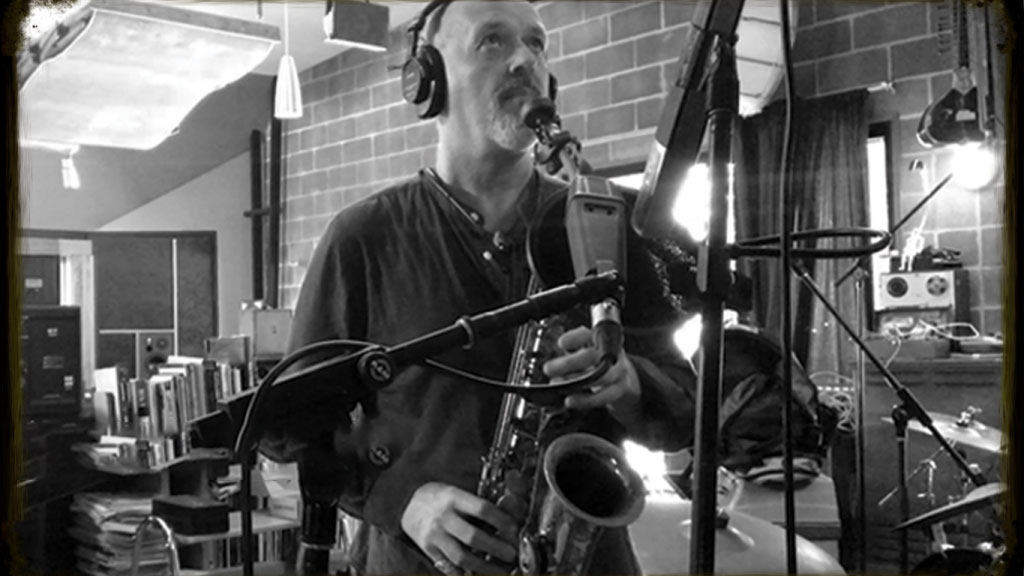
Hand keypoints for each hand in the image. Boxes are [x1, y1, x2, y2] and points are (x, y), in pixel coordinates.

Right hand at [400, 482, 517, 574]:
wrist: (409, 503)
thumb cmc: (441, 498)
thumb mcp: (458, 493)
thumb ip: (479, 505)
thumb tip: (510, 516)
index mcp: (453, 497)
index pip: (482, 508)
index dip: (502, 520)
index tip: (514, 529)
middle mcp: (443, 517)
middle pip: (473, 536)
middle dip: (497, 548)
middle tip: (511, 554)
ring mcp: (434, 535)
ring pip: (462, 557)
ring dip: (485, 567)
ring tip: (500, 570)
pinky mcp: (428, 550)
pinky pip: (449, 566)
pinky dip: (465, 573)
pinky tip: (479, 573)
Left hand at [542, 326, 641, 425]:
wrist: (622, 375)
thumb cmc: (595, 359)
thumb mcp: (583, 349)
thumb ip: (569, 353)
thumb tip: (553, 366)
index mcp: (598, 338)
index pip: (587, 334)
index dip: (575, 338)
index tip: (562, 343)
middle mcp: (609, 352)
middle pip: (591, 356)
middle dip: (568, 363)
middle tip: (548, 369)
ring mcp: (617, 371)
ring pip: (600, 377)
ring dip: (576, 383)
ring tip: (556, 386)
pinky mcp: (619, 389)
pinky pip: (604, 396)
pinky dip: (586, 400)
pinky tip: (570, 401)